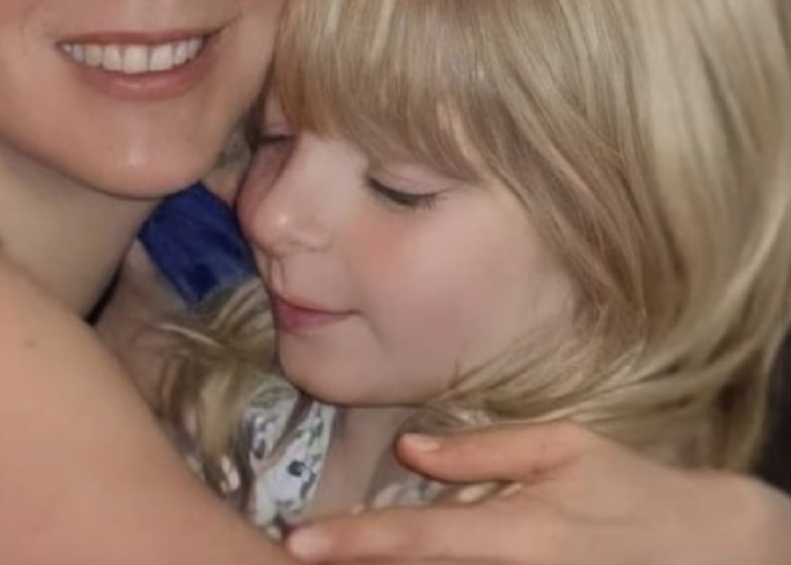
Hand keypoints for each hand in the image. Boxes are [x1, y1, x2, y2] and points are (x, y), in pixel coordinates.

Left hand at [284, 423, 790, 563]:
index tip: (297, 542)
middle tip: (300, 550)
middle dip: (357, 564)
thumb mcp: (562, 449)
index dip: (352, 540)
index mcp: (516, 532)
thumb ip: (482, 452)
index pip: (417, 538)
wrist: (703, 550)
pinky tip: (402, 553)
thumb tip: (411, 451)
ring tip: (340, 549)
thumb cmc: (630, 487)